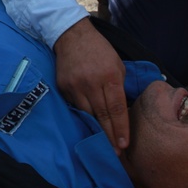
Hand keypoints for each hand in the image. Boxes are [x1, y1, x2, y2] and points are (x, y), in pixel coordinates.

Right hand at [53, 18, 129, 151]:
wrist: (72, 35)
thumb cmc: (100, 50)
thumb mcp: (117, 65)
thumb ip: (119, 87)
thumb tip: (122, 110)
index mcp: (110, 76)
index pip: (117, 108)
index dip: (120, 128)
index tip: (124, 144)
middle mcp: (92, 82)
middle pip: (102, 115)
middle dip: (110, 135)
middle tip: (115, 152)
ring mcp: (76, 86)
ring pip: (87, 114)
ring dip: (96, 129)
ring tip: (103, 142)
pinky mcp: (64, 87)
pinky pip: (76, 106)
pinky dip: (83, 113)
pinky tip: (89, 120)